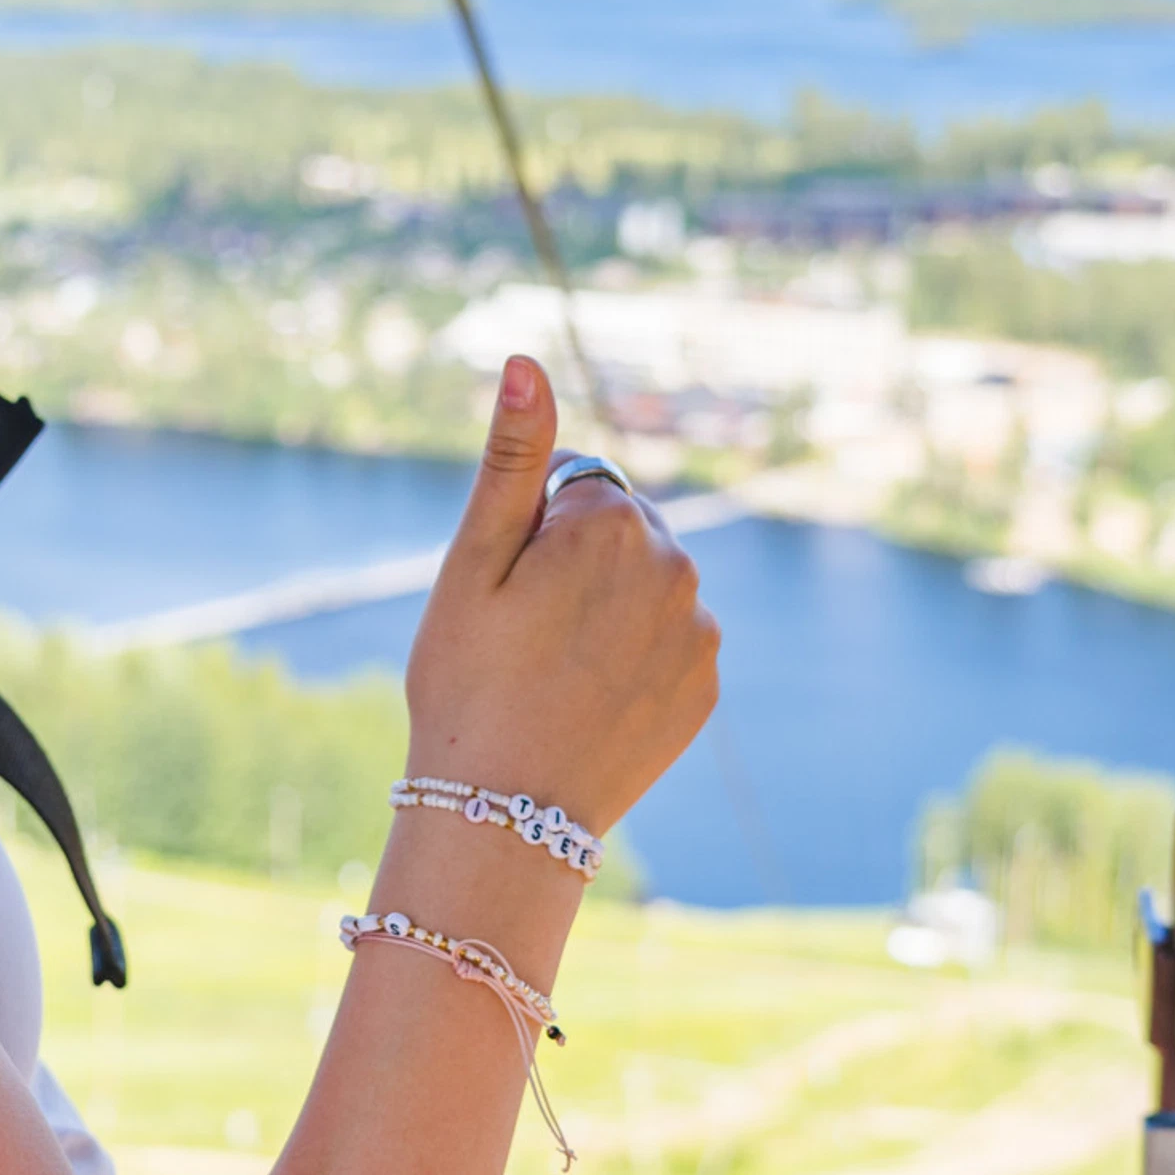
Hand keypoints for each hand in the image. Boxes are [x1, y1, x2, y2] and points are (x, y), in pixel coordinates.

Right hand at [403, 358, 718, 836]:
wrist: (508, 815)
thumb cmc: (469, 682)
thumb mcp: (472, 561)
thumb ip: (511, 455)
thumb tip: (526, 358)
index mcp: (612, 521)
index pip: (573, 480)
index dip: (526, 528)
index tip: (502, 589)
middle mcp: (675, 564)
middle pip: (615, 529)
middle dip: (572, 561)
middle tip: (520, 634)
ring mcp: (697, 629)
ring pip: (642, 585)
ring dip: (604, 607)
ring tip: (552, 672)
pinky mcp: (705, 683)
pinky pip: (666, 641)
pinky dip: (630, 657)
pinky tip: (587, 699)